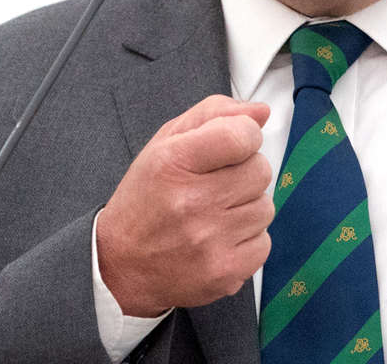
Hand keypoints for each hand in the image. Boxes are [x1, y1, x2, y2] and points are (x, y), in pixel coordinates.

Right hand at [96, 94, 272, 316]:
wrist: (121, 265)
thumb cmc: (146, 198)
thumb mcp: (165, 142)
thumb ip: (214, 114)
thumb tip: (262, 112)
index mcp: (174, 162)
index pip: (241, 135)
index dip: (245, 135)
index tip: (234, 143)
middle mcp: (192, 202)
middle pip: (260, 170)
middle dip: (244, 172)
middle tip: (215, 183)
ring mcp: (209, 241)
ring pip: (265, 207)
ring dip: (246, 207)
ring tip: (214, 212)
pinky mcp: (224, 273)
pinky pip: (264, 243)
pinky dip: (247, 239)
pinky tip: (219, 237)